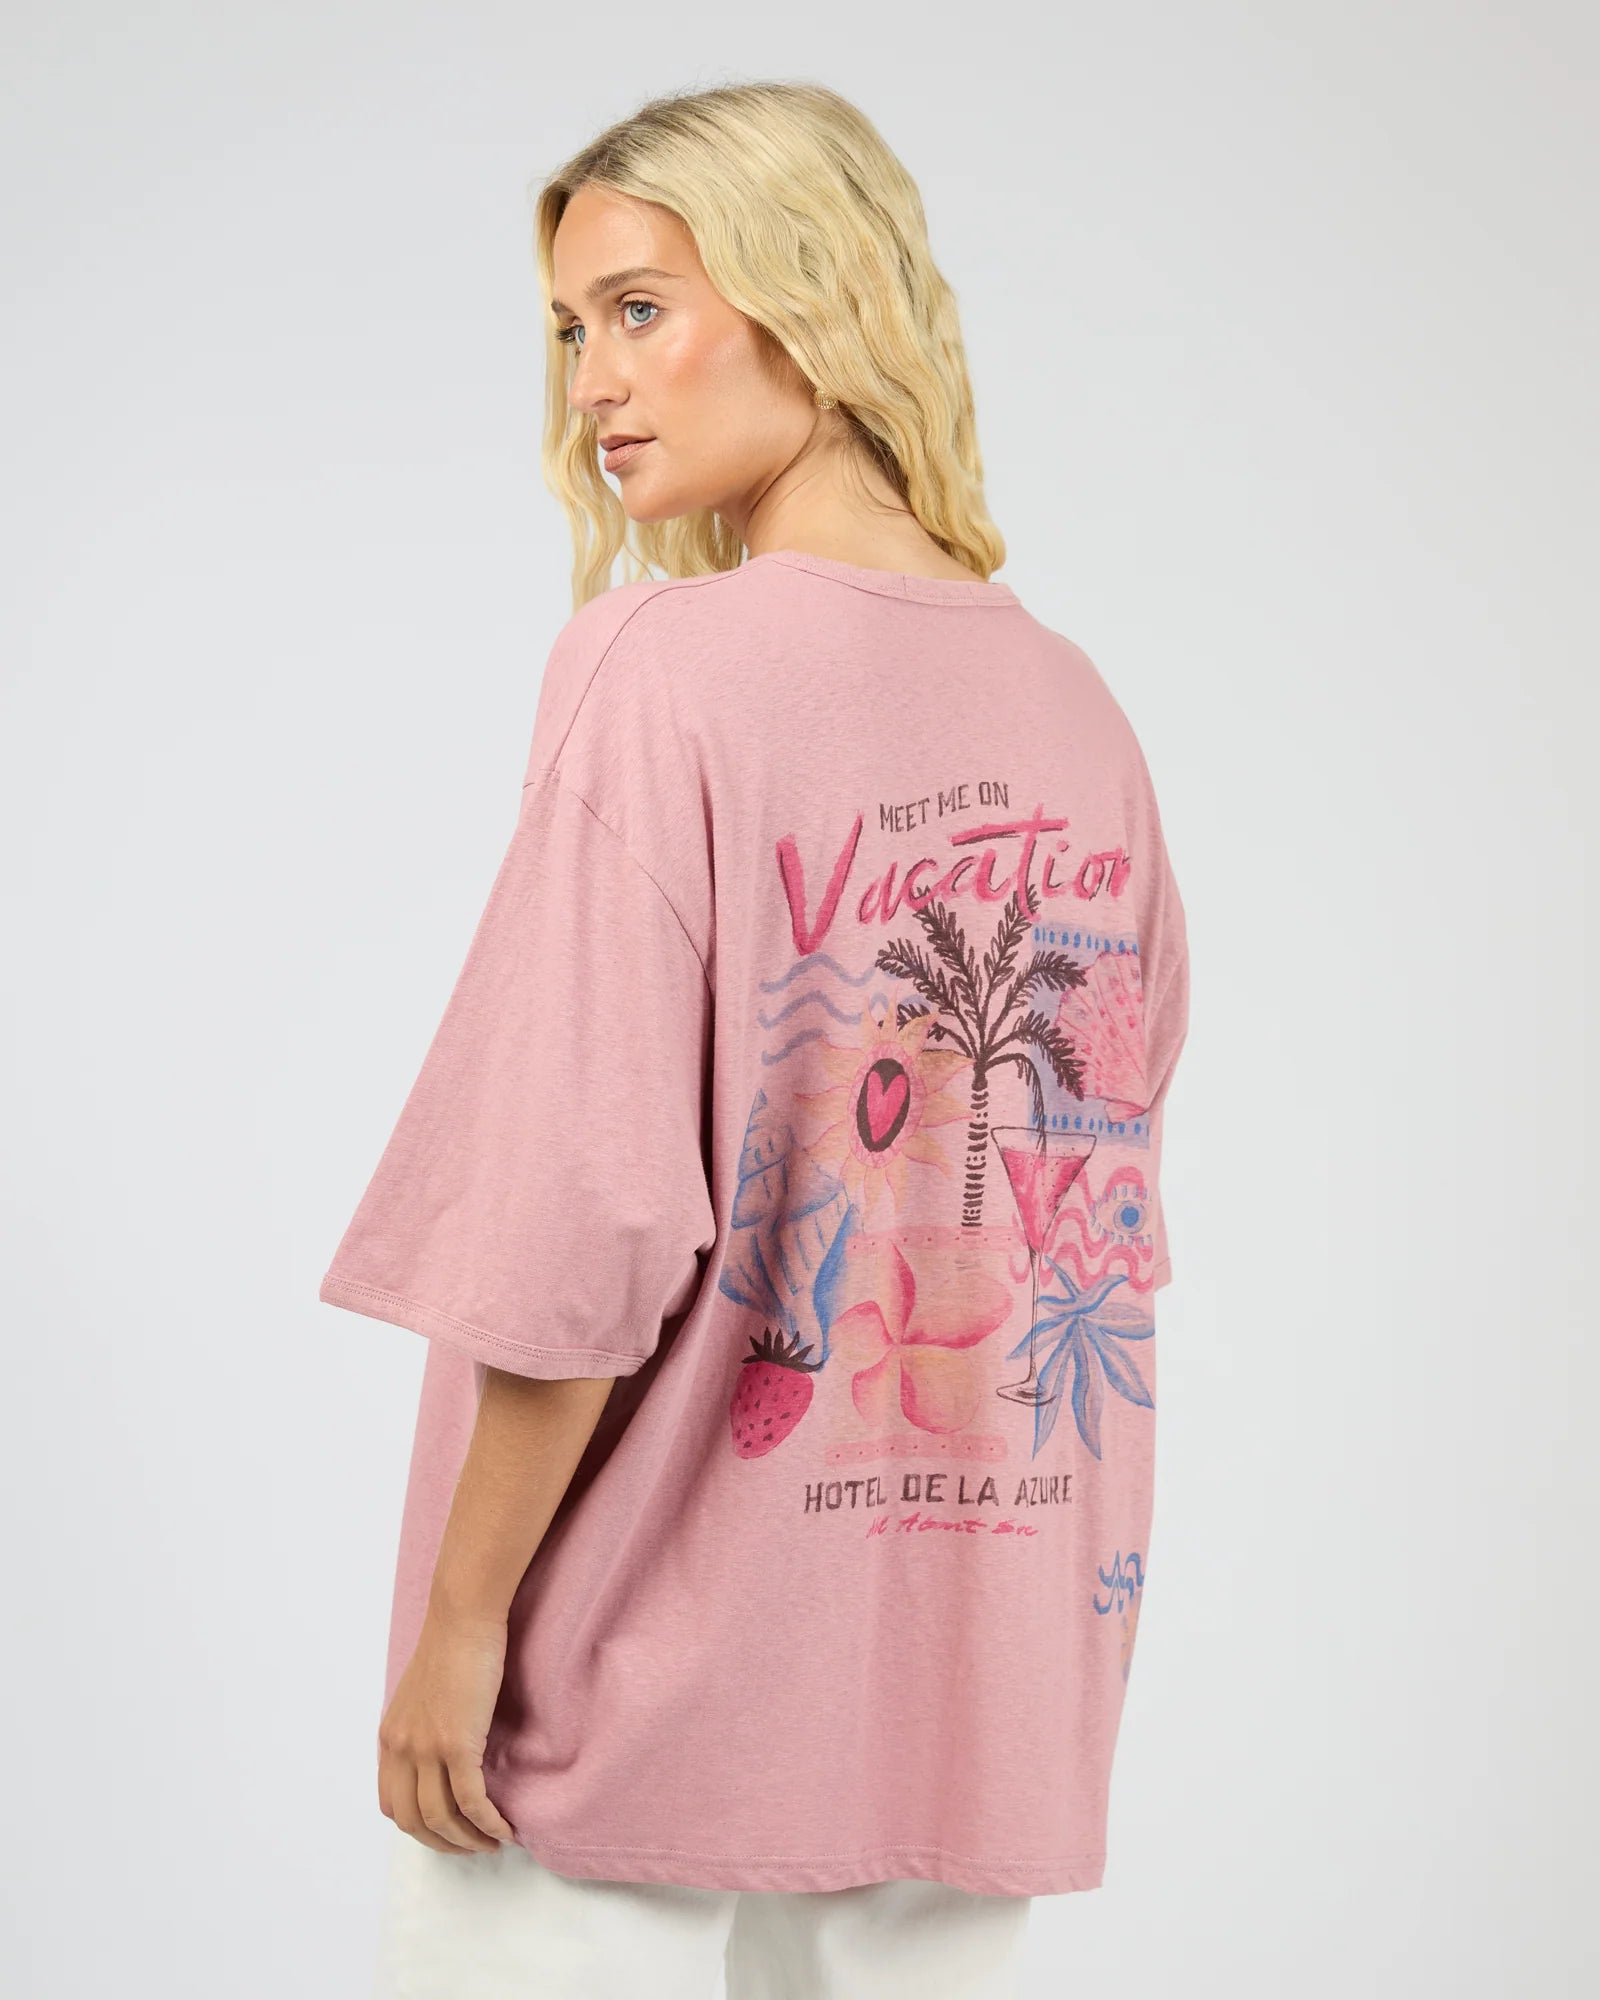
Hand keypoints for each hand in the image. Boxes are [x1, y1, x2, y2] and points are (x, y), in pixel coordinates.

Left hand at [377, 1604, 518, 1853]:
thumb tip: (441, 1756)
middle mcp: (400, 1749)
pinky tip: (504, 1828)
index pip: (392, 1805)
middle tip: (472, 1846)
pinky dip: (487, 1822)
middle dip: (443, 1843)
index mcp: (390, 1738)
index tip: (447, 1831)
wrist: (464, 1618)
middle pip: (413, 1821)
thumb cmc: (453, 1646)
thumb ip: (423, 1728)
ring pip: (441, 1818)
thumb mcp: (423, 1695)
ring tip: (492, 1841)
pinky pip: (471, 1800)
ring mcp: (426, 1748)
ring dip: (468, 1840)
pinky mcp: (457, 1744)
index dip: (419, 1827)